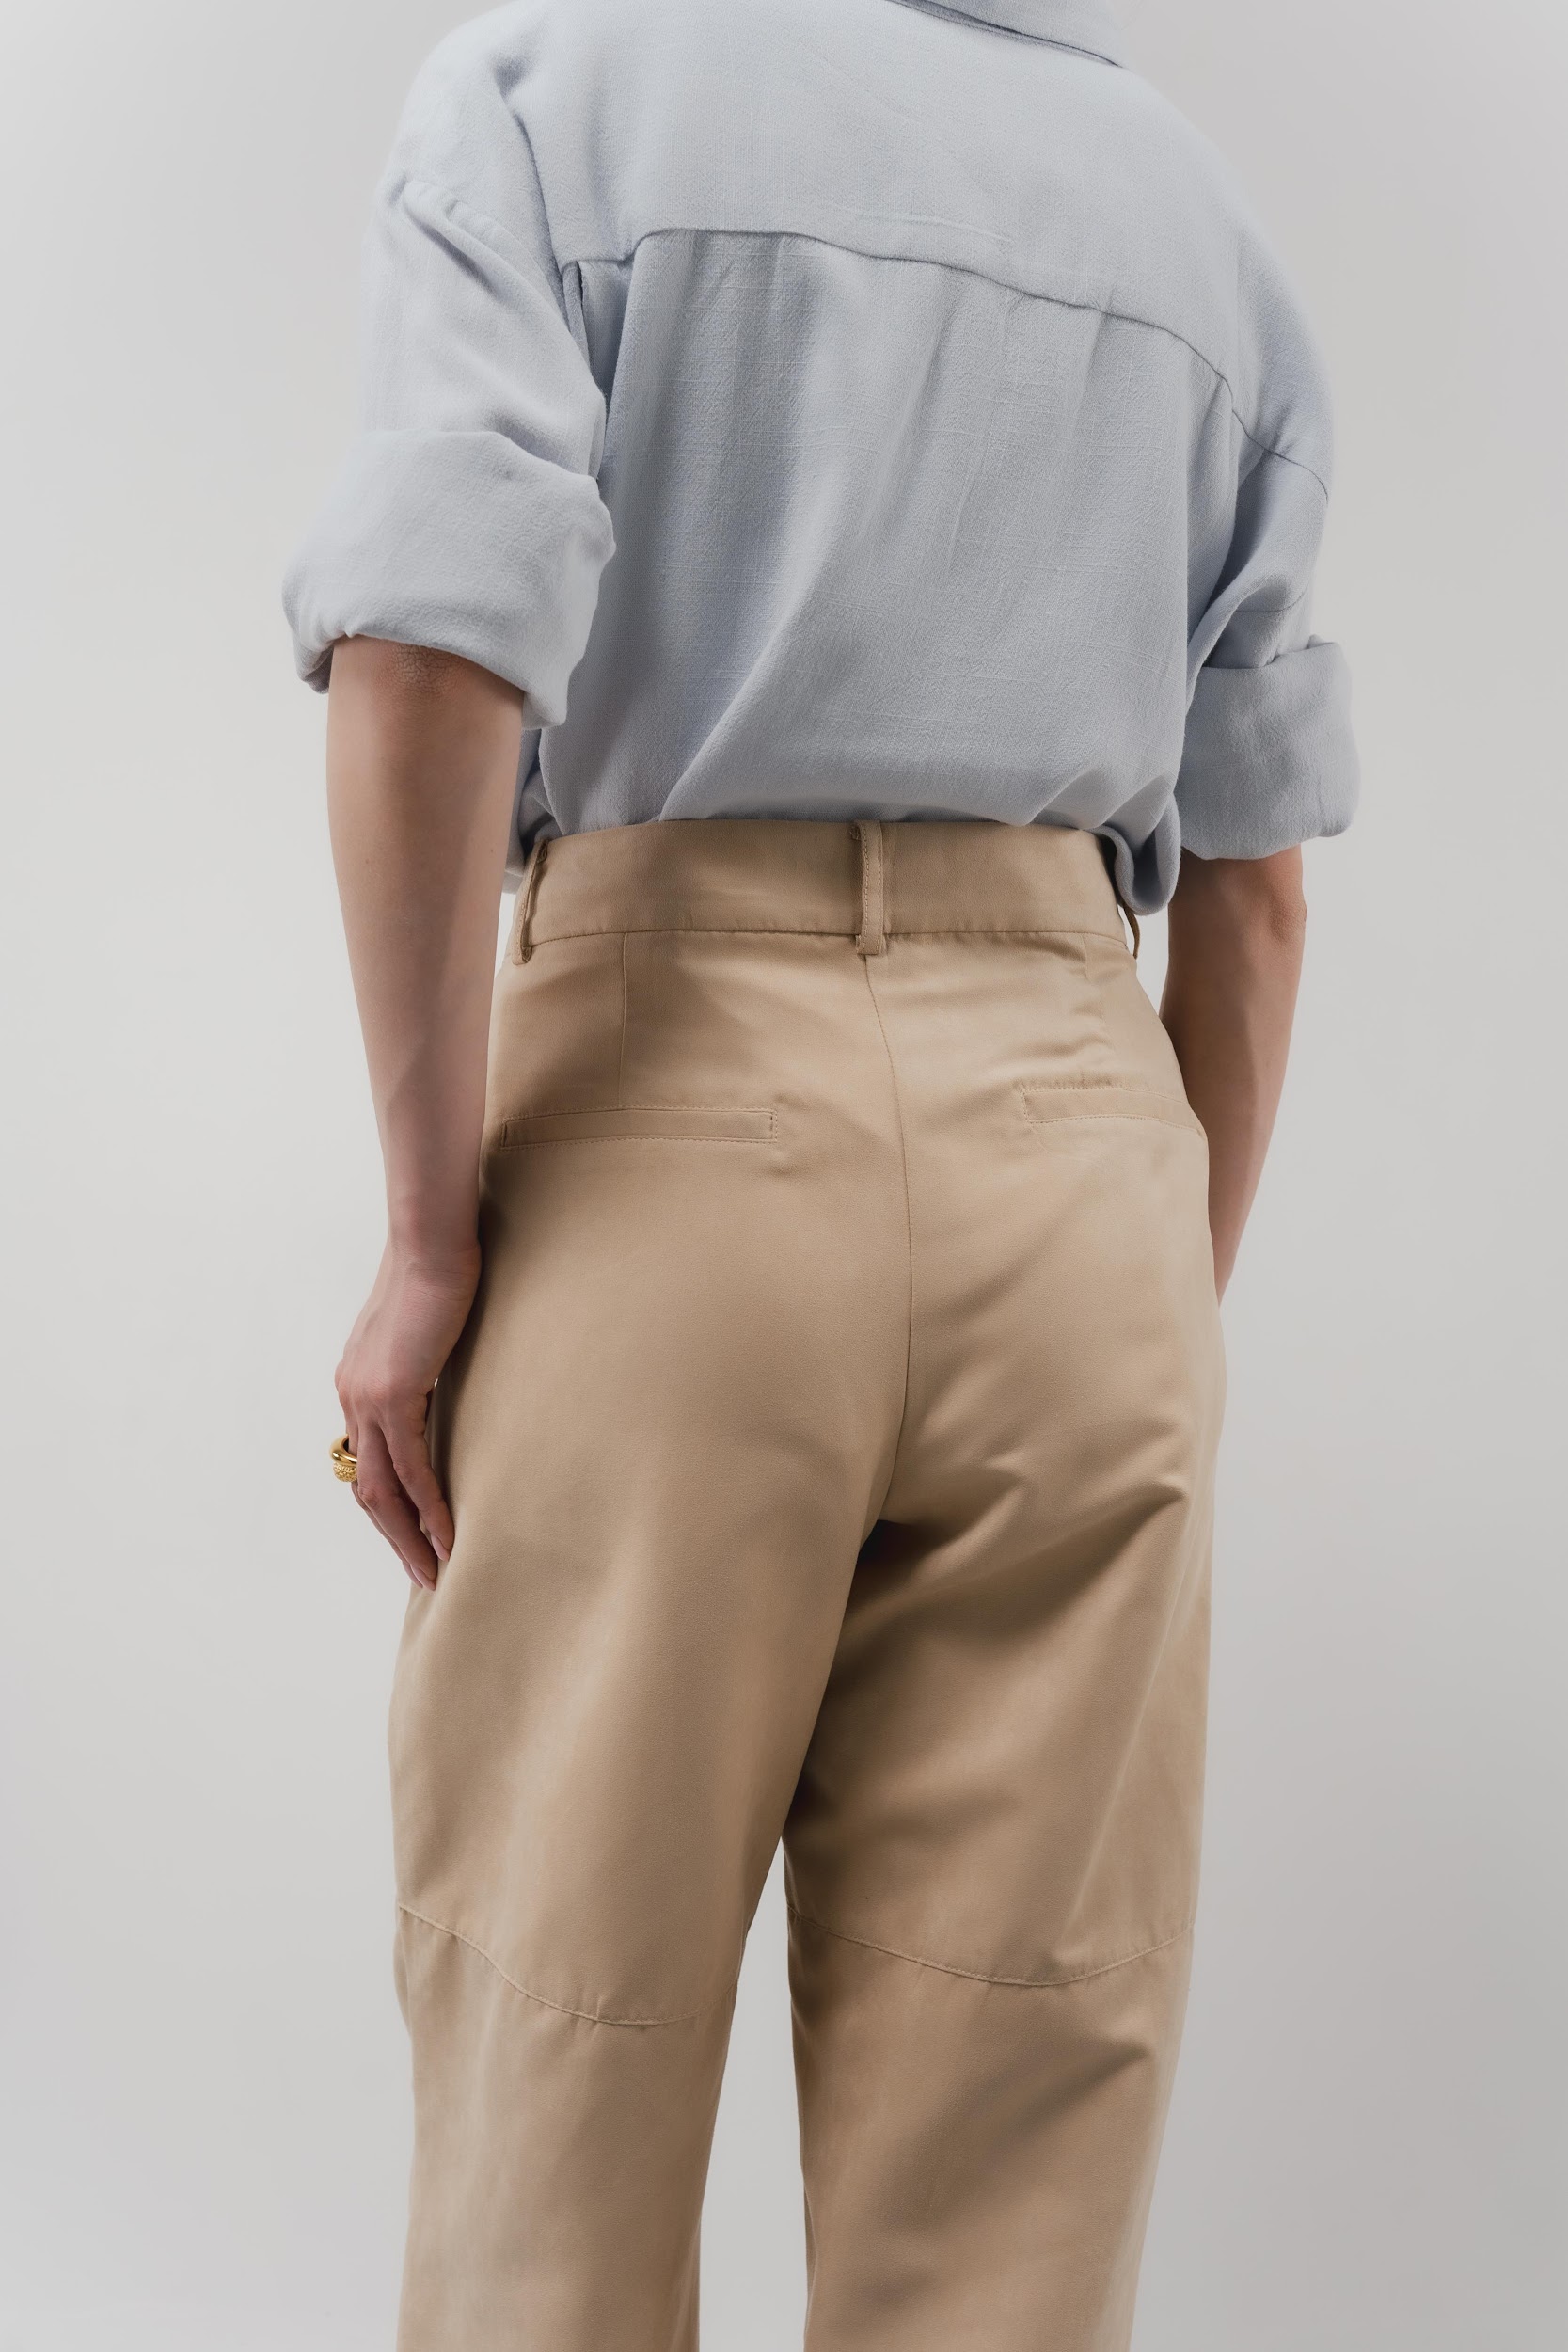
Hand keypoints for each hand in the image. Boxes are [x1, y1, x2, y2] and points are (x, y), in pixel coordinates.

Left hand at [335, 1236, 480, 1587]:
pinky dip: (429, 1507)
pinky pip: (410, 1468)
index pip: (369, 1463)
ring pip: (383, 1490)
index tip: (417, 1537)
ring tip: (437, 1569)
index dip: (392, 1507)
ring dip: (409, 1536)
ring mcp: (368, 1398)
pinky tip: (449, 1535)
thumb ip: (427, 1362)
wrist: (431, 1241)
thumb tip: (448, 1376)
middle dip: (397, 1538)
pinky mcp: (393, 1394)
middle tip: (426, 1574)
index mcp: (358, 1384)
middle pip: (368, 1489)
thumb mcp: (427, 1329)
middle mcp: (353, 1398)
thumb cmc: (439, 1271)